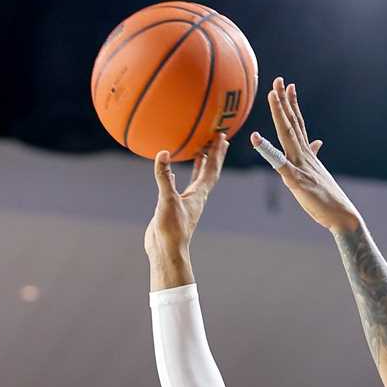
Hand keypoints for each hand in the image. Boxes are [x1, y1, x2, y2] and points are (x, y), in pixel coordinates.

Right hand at [144, 134, 229, 266]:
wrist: (166, 250)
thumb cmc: (171, 229)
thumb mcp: (167, 200)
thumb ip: (165, 176)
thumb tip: (163, 153)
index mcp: (199, 194)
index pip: (212, 169)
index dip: (217, 152)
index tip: (222, 137)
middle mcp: (196, 197)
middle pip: (210, 172)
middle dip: (215, 155)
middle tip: (219, 139)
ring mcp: (187, 202)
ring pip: (198, 179)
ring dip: (202, 165)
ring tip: (202, 151)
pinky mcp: (176, 207)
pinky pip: (183, 186)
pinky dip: (182, 176)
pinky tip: (175, 171)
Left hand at [251, 77, 361, 232]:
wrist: (342, 215)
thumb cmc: (328, 197)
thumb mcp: (317, 173)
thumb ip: (313, 156)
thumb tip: (317, 142)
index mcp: (307, 154)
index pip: (298, 124)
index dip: (291, 105)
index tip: (287, 86)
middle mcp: (304, 155)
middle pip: (292, 123)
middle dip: (284, 101)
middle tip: (278, 79)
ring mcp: (301, 166)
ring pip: (288, 135)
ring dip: (280, 115)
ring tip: (271, 95)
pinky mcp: (297, 181)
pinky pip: (280, 164)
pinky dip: (268, 151)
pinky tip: (257, 139)